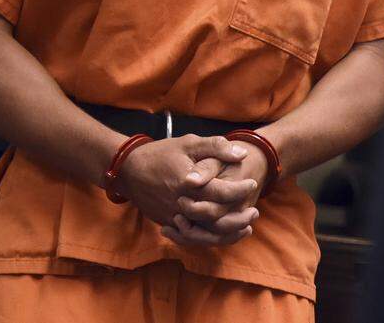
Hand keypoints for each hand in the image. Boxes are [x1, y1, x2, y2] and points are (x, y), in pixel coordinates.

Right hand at [115, 135, 257, 243]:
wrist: (128, 169)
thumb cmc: (161, 153)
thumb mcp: (189, 143)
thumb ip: (216, 147)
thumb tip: (242, 153)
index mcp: (189, 183)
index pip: (221, 192)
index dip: (240, 190)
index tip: (252, 183)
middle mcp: (181, 204)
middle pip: (215, 219)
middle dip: (238, 218)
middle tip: (255, 212)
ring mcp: (173, 217)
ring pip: (203, 235)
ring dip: (227, 235)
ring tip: (245, 229)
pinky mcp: (167, 223)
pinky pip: (190, 237)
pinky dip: (208, 239)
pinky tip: (223, 234)